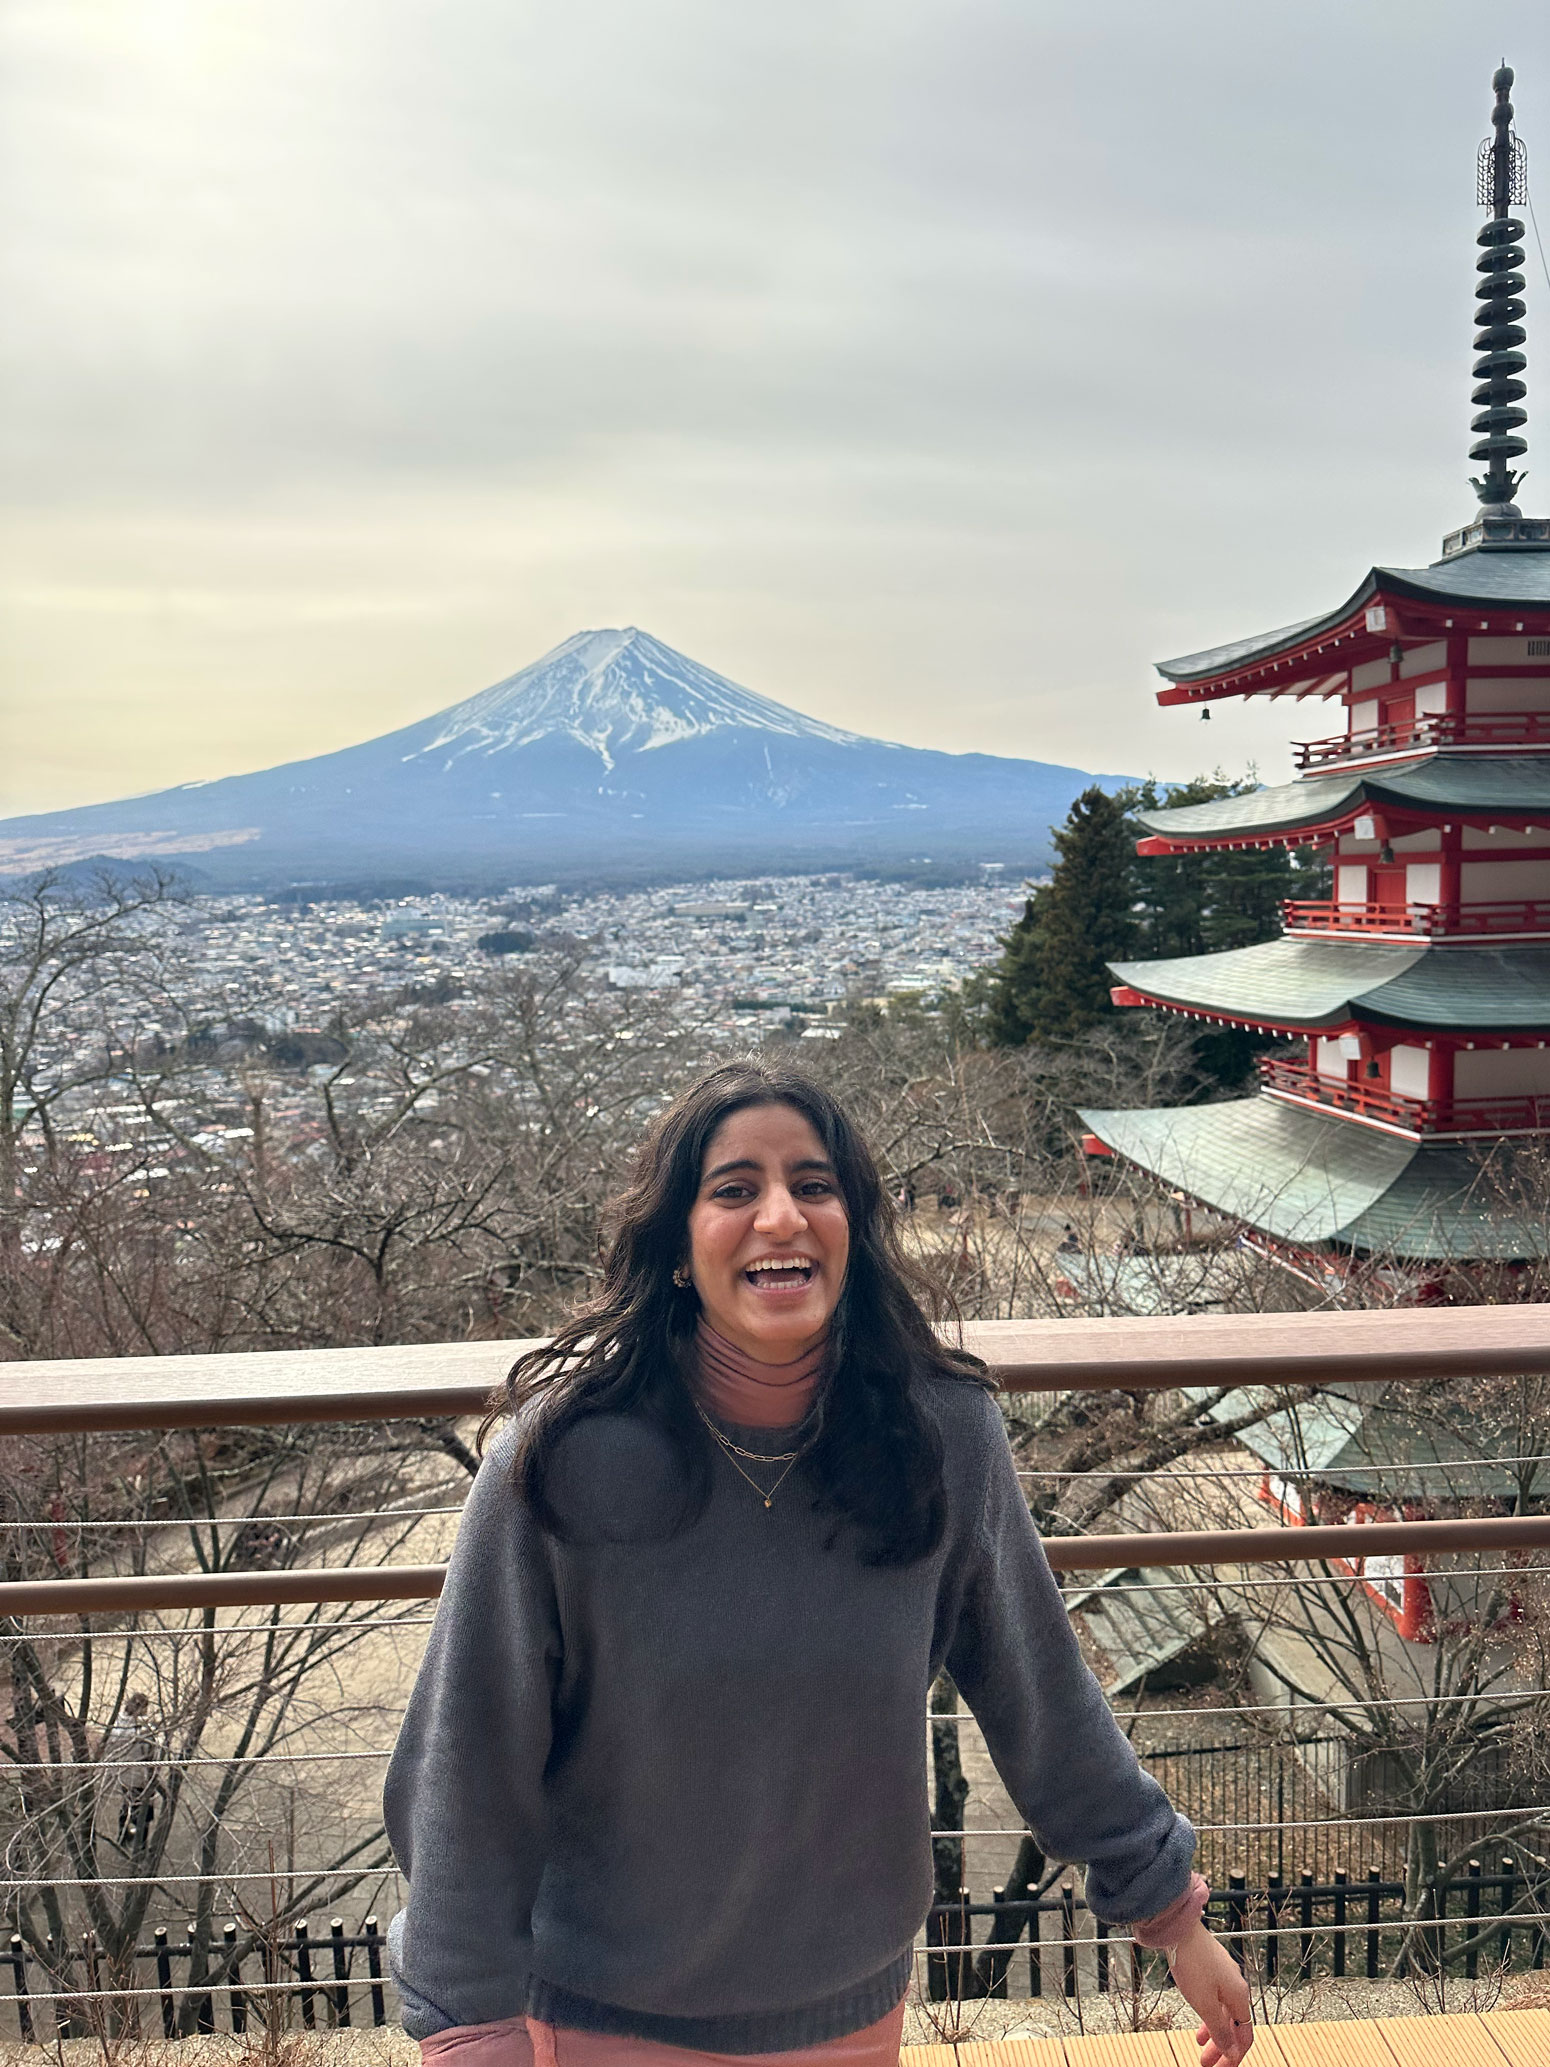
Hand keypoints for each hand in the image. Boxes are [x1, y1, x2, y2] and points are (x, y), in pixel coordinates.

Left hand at [1166, 1919, 1252, 2066]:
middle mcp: (1236, 1986)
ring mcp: (1224, 1977)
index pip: (1245, 2035)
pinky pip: (1216, 2001)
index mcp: (1239, 1996)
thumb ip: (1219, 2029)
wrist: (1179, 1928)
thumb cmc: (1192, 1962)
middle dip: (1223, 2048)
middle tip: (1207, 2065)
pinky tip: (1199, 2025)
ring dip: (1214, 2034)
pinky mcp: (1212, 1969)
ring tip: (1201, 2049)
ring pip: (1224, 2013)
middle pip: (1234, 2026)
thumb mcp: (1204, 2003)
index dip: (1236, 2055)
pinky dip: (1210, 2016)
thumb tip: (1231, 2050)